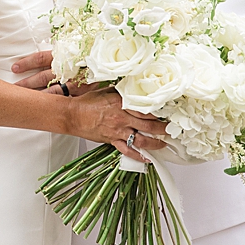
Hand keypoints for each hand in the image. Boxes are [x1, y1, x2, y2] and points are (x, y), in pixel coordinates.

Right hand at [12, 51, 167, 161]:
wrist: (72, 115)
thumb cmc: (86, 103)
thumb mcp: (105, 90)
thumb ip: (121, 90)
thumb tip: (133, 85)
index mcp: (121, 102)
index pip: (146, 107)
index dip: (160, 111)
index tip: (170, 112)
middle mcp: (122, 117)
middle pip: (149, 124)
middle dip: (163, 128)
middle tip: (173, 130)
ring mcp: (118, 130)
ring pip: (141, 139)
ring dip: (155, 143)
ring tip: (164, 144)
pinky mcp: (112, 140)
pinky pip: (127, 151)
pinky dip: (138, 157)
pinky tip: (147, 159)